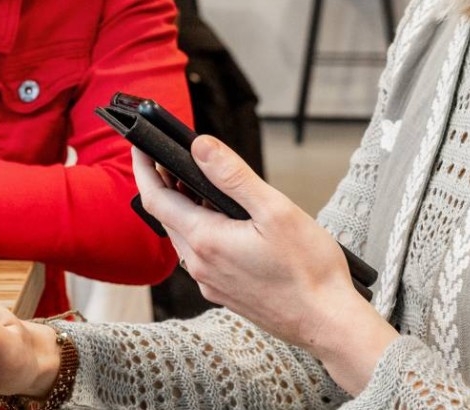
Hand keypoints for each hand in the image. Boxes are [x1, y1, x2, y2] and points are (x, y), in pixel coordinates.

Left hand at [134, 137, 396, 391]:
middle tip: (176, 158)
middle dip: (167, 185)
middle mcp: (200, 265)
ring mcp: (211, 283)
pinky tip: (228, 223)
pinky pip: (202, 256)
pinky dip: (204, 232)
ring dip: (187, 209)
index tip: (141, 146)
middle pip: (168, 217)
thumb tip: (200, 147)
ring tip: (205, 185)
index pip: (156, 199)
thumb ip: (233, 176)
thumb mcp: (275, 210)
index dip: (144, 168)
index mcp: (205, 240)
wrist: (327, 323)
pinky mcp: (224, 294)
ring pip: (185, 237)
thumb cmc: (309, 269)